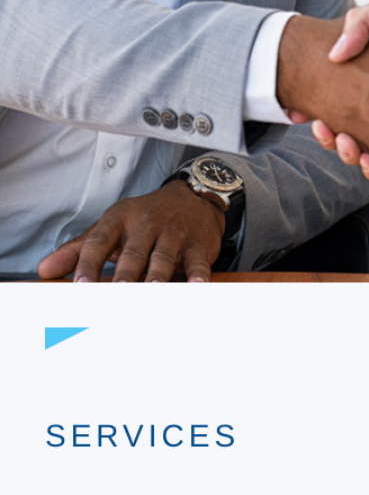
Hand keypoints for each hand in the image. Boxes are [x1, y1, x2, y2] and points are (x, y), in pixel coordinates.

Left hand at [37, 182, 224, 282]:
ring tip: (151, 294)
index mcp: (118, 220)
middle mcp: (145, 225)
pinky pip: (197, 261)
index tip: (80, 286)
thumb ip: (78, 251)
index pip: (99, 241)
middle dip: (124, 276)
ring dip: (157, 277)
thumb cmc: (143, 220)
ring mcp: (173, 234)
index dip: (88, 263)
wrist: (191, 198)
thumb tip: (44, 270)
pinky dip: (198, 274)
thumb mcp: (110, 227)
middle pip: (133, 253)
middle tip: (116, 296)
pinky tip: (196, 286)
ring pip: (163, 258)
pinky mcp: (197, 245)